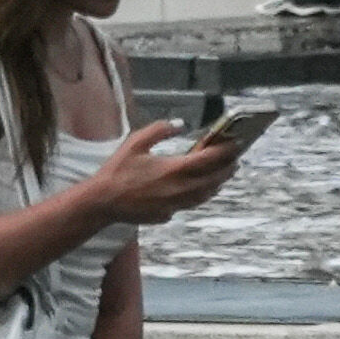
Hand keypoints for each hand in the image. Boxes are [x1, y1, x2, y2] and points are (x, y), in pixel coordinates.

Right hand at [71, 117, 240, 226]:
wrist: (102, 202)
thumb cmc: (117, 170)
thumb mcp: (136, 142)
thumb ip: (160, 130)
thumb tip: (180, 124)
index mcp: (173, 169)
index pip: (208, 159)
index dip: (225, 150)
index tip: (235, 142)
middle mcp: (179, 189)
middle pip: (213, 179)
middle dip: (227, 167)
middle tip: (236, 158)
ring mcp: (174, 204)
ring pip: (205, 195)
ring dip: (218, 183)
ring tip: (225, 173)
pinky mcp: (168, 214)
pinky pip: (191, 203)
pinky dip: (202, 194)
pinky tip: (203, 188)